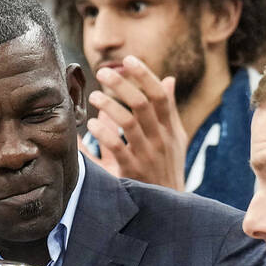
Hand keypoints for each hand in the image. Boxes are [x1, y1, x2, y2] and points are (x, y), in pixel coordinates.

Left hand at [86, 55, 186, 190]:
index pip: (160, 95)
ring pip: (128, 123)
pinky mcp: (132, 171)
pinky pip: (116, 148)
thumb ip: (169, 110)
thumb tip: (169, 80)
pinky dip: (103, 133)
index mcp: (170, 128)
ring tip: (94, 96)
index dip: (145, 75)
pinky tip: (91, 125)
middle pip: (142, 104)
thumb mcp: (175, 139)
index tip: (128, 60)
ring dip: (109, 106)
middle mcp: (161, 139)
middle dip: (122, 85)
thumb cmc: (167, 168)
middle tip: (102, 73)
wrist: (166, 205)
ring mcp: (147, 155)